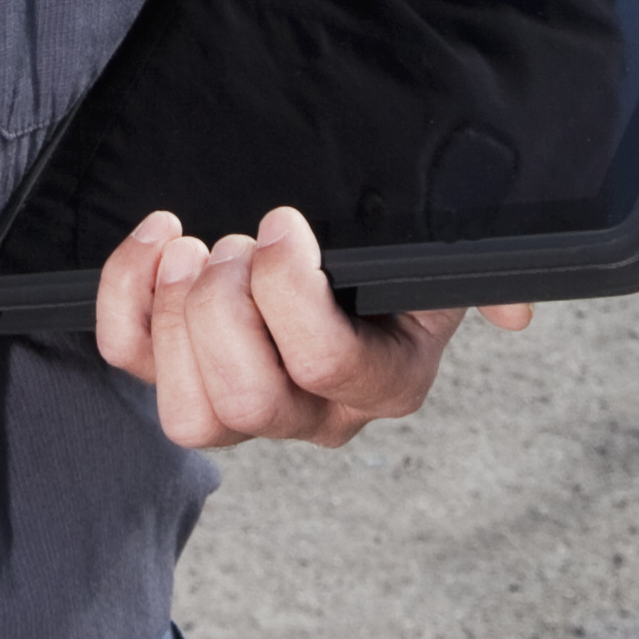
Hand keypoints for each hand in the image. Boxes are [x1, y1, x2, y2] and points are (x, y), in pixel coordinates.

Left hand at [92, 199, 532, 450]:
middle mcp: (317, 412)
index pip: (328, 364)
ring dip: (175, 318)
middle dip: (225, 306)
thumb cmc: (393, 251)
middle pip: (250, 402)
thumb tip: (514, 313)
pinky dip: (123, 302)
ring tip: (191, 248)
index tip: (280, 221)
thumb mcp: (441, 254)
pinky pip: (132, 368)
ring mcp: (247, 407)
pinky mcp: (182, 377)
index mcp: (387, 380)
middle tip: (233, 244)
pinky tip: (154, 241)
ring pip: (190, 418)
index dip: (288, 291)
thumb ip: (478, 278)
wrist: (341, 241)